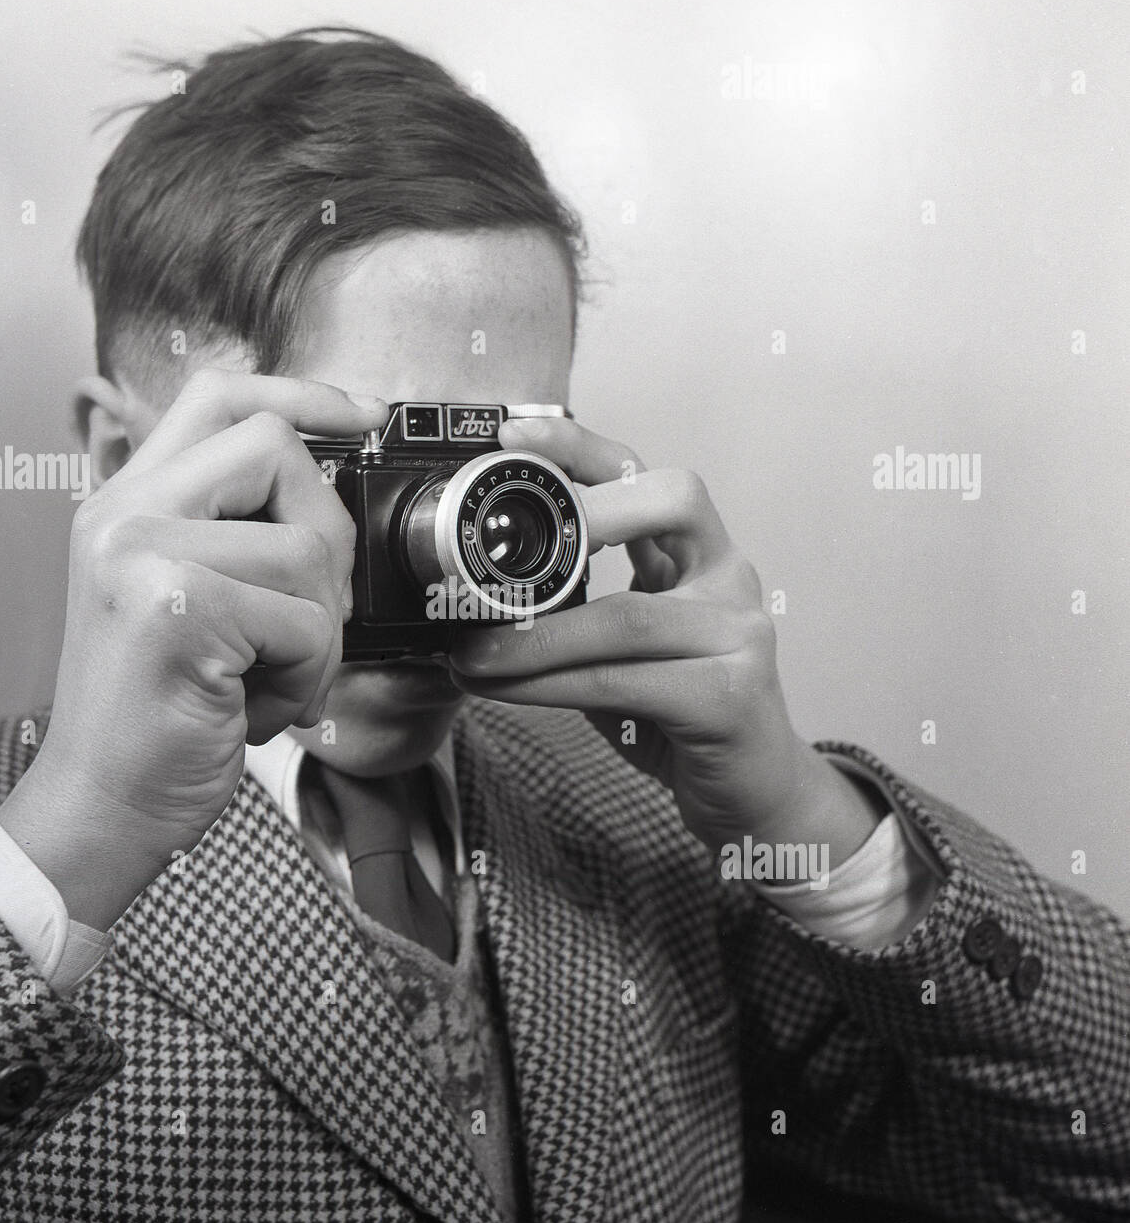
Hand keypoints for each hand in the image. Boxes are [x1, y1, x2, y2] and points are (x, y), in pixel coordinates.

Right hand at [0, 369, 385, 927]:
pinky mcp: (178, 610)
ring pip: (306, 548)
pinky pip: (307, 621)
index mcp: (127, 503)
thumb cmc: (162, 715)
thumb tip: (329, 487)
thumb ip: (235, 535)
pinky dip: (308, 676)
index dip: (301, 393)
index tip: (362, 417)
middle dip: (327, 533)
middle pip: (275, 448)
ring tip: (267, 677)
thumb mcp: (188, 602)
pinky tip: (259, 707)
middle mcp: (123, 515)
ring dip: (317, 631)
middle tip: (307, 612)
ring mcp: (142, 556)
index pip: (218, 395)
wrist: (106, 807)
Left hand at [448, 415, 884, 865]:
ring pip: (625, 615)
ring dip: (533, 639)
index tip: (516, 432)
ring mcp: (739, 633)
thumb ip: (575, 606)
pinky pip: (622, 681)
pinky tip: (504, 691)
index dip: (582, 445)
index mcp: (698, 551)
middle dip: (585, 511)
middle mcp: (730, 575)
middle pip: (672, 501)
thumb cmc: (676, 709)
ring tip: (470, 655)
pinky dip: (549, 685)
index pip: (646, 473)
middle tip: (506, 553)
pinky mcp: (728, 697)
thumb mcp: (623, 644)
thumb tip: (472, 595)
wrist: (751, 789)